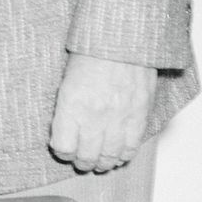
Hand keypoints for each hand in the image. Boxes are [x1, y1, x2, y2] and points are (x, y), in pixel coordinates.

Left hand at [47, 54, 157, 172]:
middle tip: (82, 161)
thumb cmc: (91, 53)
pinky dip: (124, 155)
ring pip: (110, 157)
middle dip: (82, 162)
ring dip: (103, 163)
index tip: (63, 148)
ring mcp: (119, 118)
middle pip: (86, 157)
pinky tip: (119, 155)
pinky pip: (132, 147)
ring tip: (100, 163)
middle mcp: (95, 116)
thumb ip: (66, 109)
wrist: (123, 37)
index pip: (63, 147)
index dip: (62, 151)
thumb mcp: (67, 80)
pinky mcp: (140, 115)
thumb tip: (66, 132)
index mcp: (72, 106)